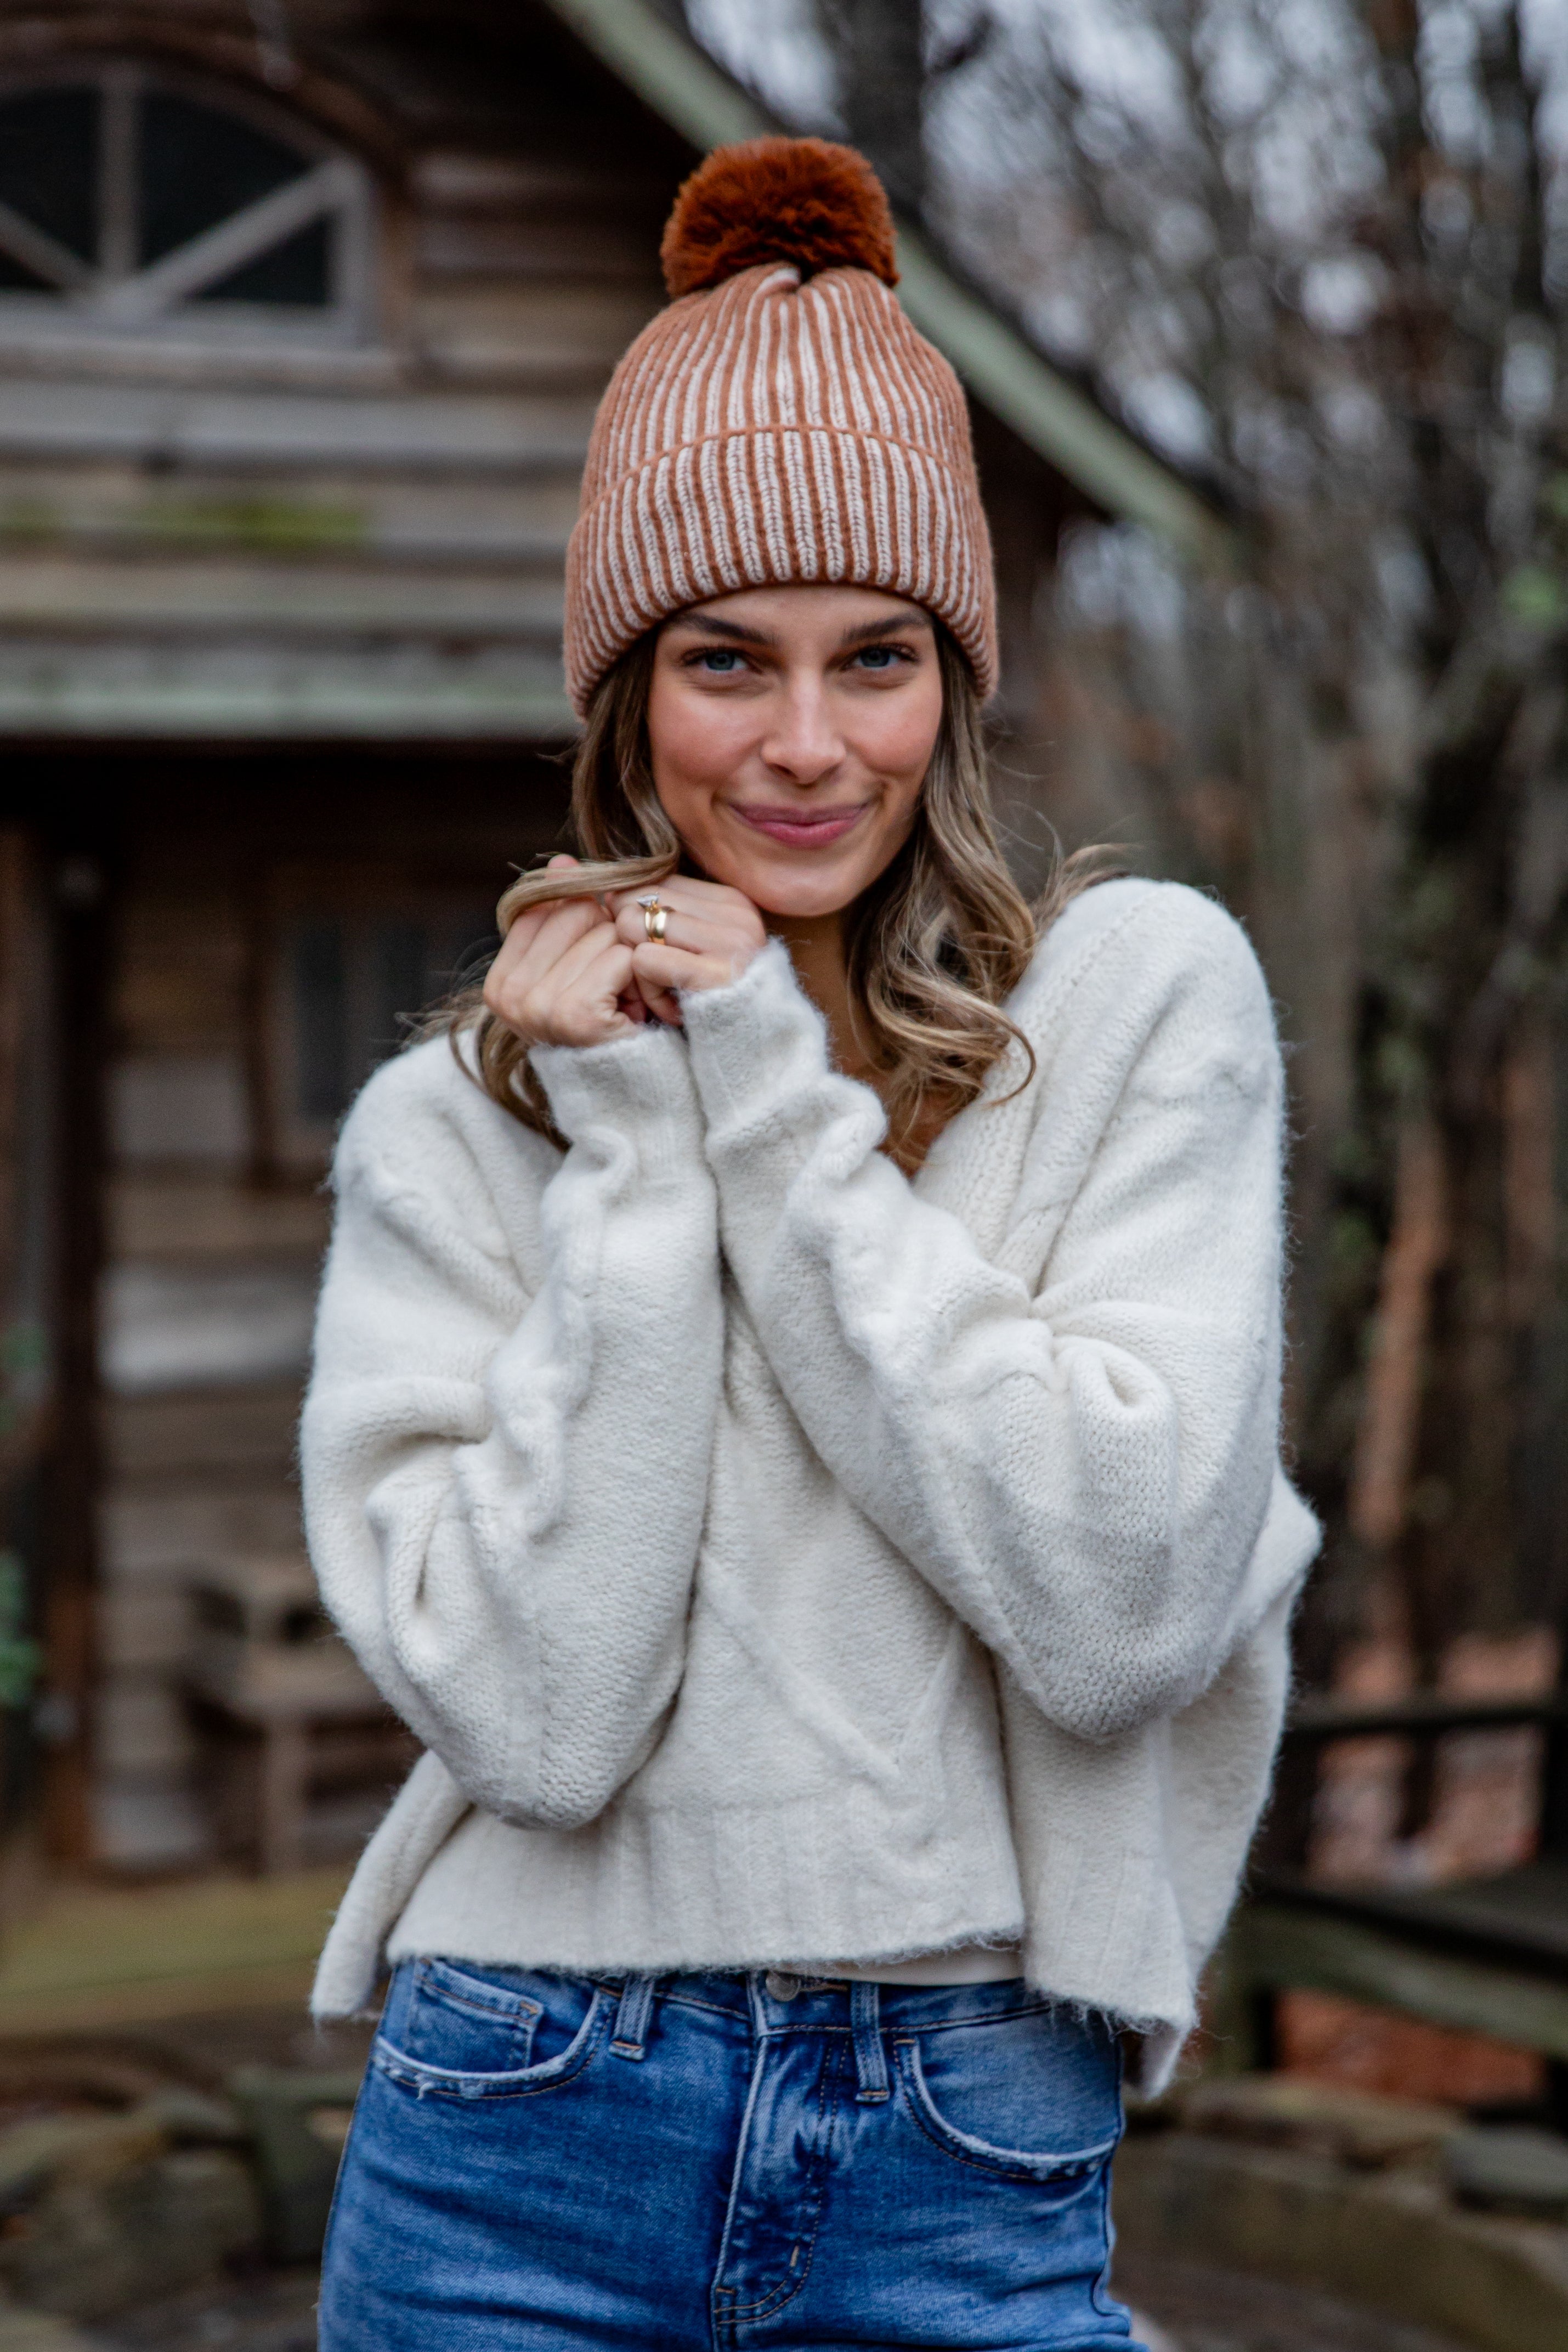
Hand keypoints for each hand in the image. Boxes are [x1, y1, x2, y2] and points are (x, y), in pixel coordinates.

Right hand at [483, 857, 644, 1047]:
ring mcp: (538, 1008)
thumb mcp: (580, 966)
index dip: (586, 926)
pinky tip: (636, 1011)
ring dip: (630, 963)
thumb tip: (563, 861)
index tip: (594, 970)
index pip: (547, 907)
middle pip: (576, 913)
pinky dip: (640, 979)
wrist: (638, 1089)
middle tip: (615, 990)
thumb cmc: (610, 1025)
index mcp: (500, 983)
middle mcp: (510, 997)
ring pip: (603, 933)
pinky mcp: (574, 1016)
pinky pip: (621, 957)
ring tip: (626, 1003)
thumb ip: (564, 914)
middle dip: (609, 942)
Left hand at [607, 877, 766, 1026]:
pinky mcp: (719, 974)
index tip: (666, 963)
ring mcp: (734, 943)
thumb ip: (666, 917)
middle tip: (660, 985)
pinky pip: (642, 960)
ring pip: (633, 925)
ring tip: (667, 998)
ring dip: (636, 970)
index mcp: (734, 903)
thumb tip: (611, 895)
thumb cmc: (712, 1010)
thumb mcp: (695, 953)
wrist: (752, 1062)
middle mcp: (738, 916)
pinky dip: (645, 990)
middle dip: (634, 944)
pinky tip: (670, 1012)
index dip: (642, 923)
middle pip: (639, 901)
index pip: (655, 884)